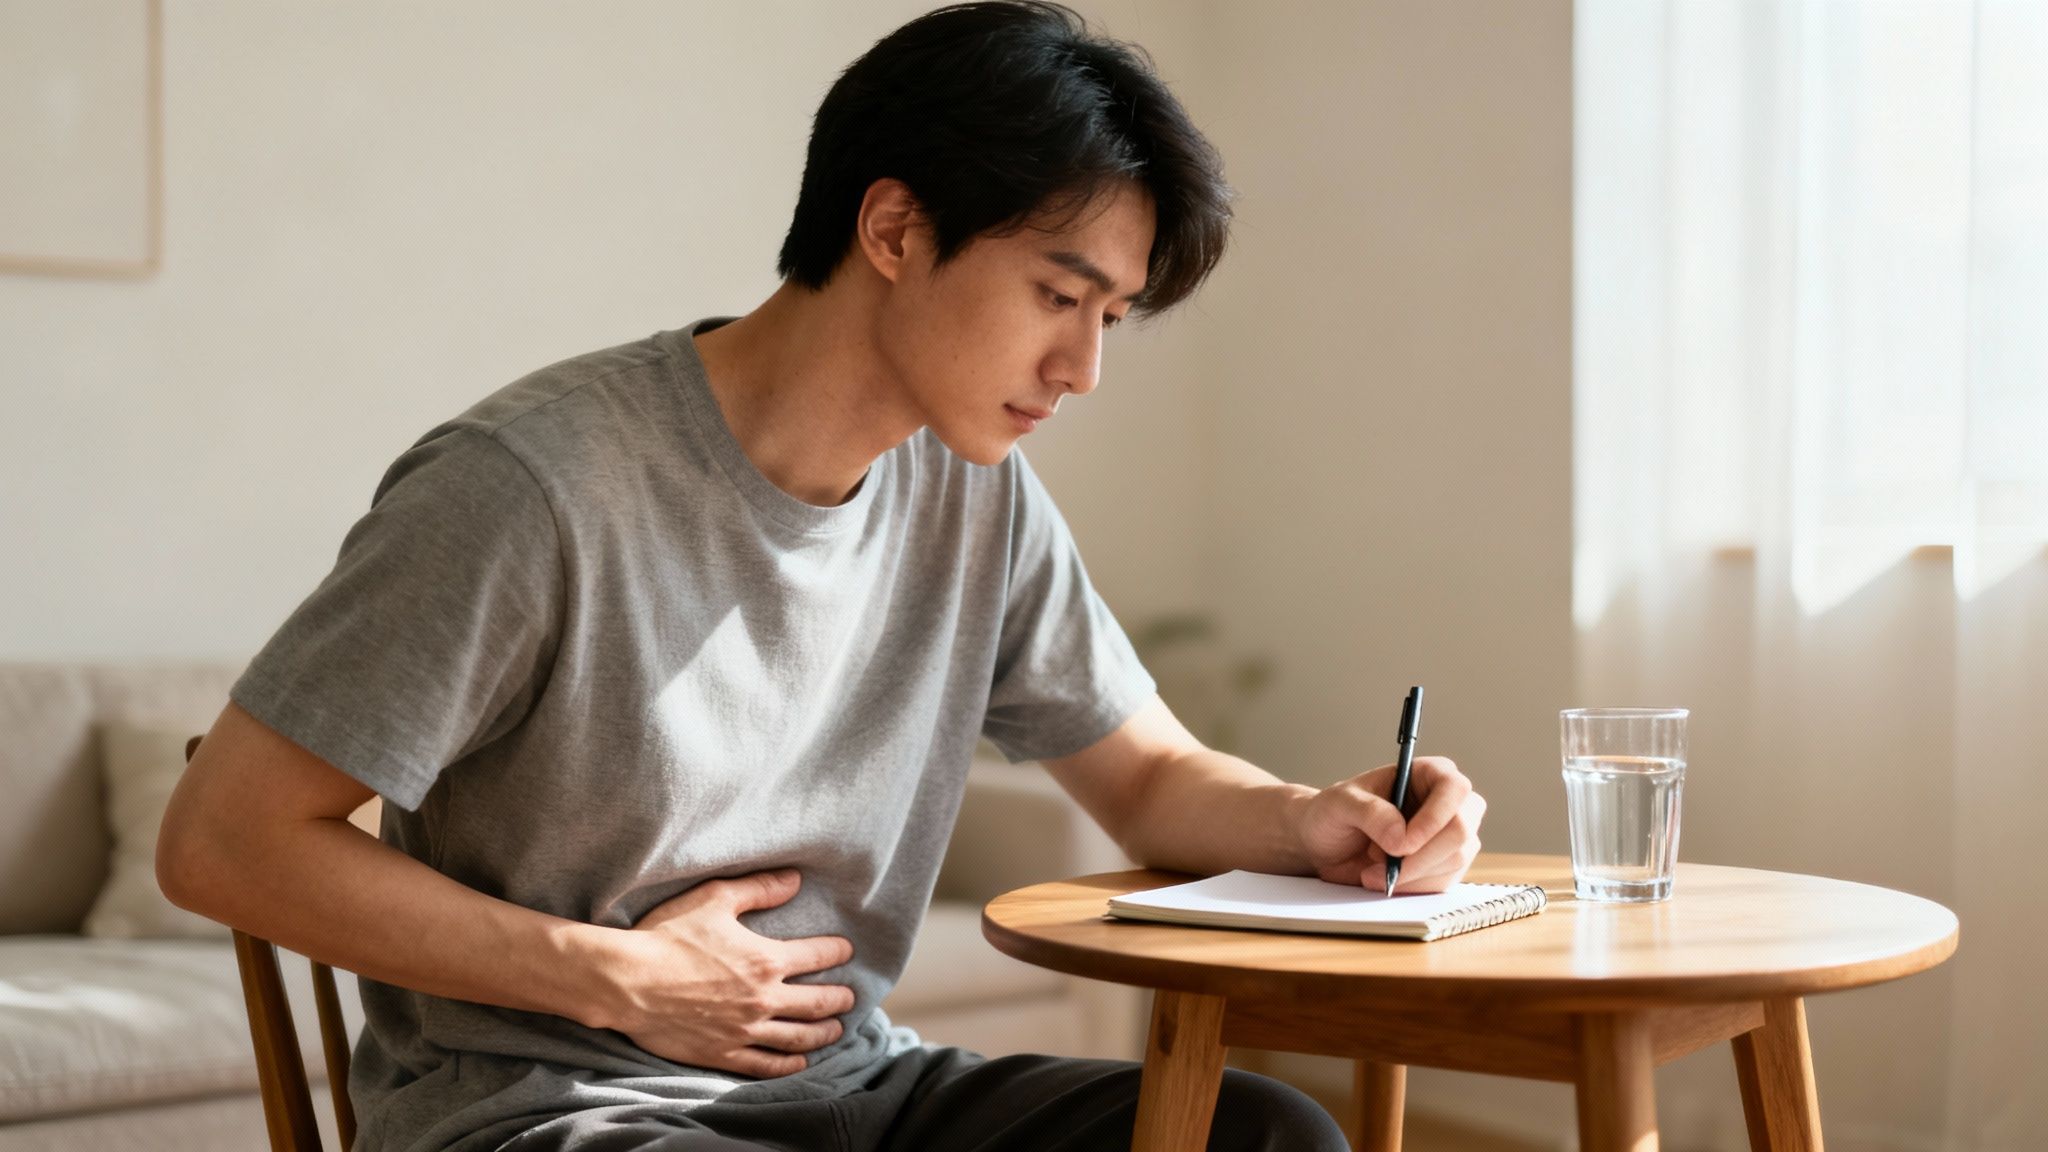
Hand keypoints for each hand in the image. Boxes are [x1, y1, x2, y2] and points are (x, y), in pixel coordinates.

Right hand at [603, 869, 855, 1077]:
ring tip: (835, 1030)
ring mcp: (745, 1030)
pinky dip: (788, 1065)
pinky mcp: (722, 1053)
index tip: (846, 950)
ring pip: (798, 1038)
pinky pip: (765, 1065)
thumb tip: (795, 880)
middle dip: (839, 999)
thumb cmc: (667, 936)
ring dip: (822, 1034)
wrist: (627, 982)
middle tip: (850, 998)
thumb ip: (759, 889)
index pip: (818, 956)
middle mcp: (763, 999)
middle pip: (817, 1003)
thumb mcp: (714, 899)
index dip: (837, 951)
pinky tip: (799, 1062)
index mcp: (766, 959)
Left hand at [1296, 756, 1485, 893]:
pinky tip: (1384, 879)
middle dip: (1420, 857)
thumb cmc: (1333, 813)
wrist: (1326, 844)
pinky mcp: (1445, 864)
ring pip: (1455, 860)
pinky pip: (1444, 882)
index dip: (1433, 819)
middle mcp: (1447, 802)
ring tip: (1372, 869)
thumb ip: (1370, 812)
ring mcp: (1451, 835)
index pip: (1454, 789)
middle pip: (1461, 831)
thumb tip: (1402, 838)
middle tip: (1378, 863)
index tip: (1403, 845)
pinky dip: (1412, 887)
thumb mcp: (1340, 804)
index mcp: (1428, 773)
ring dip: (1410, 874)